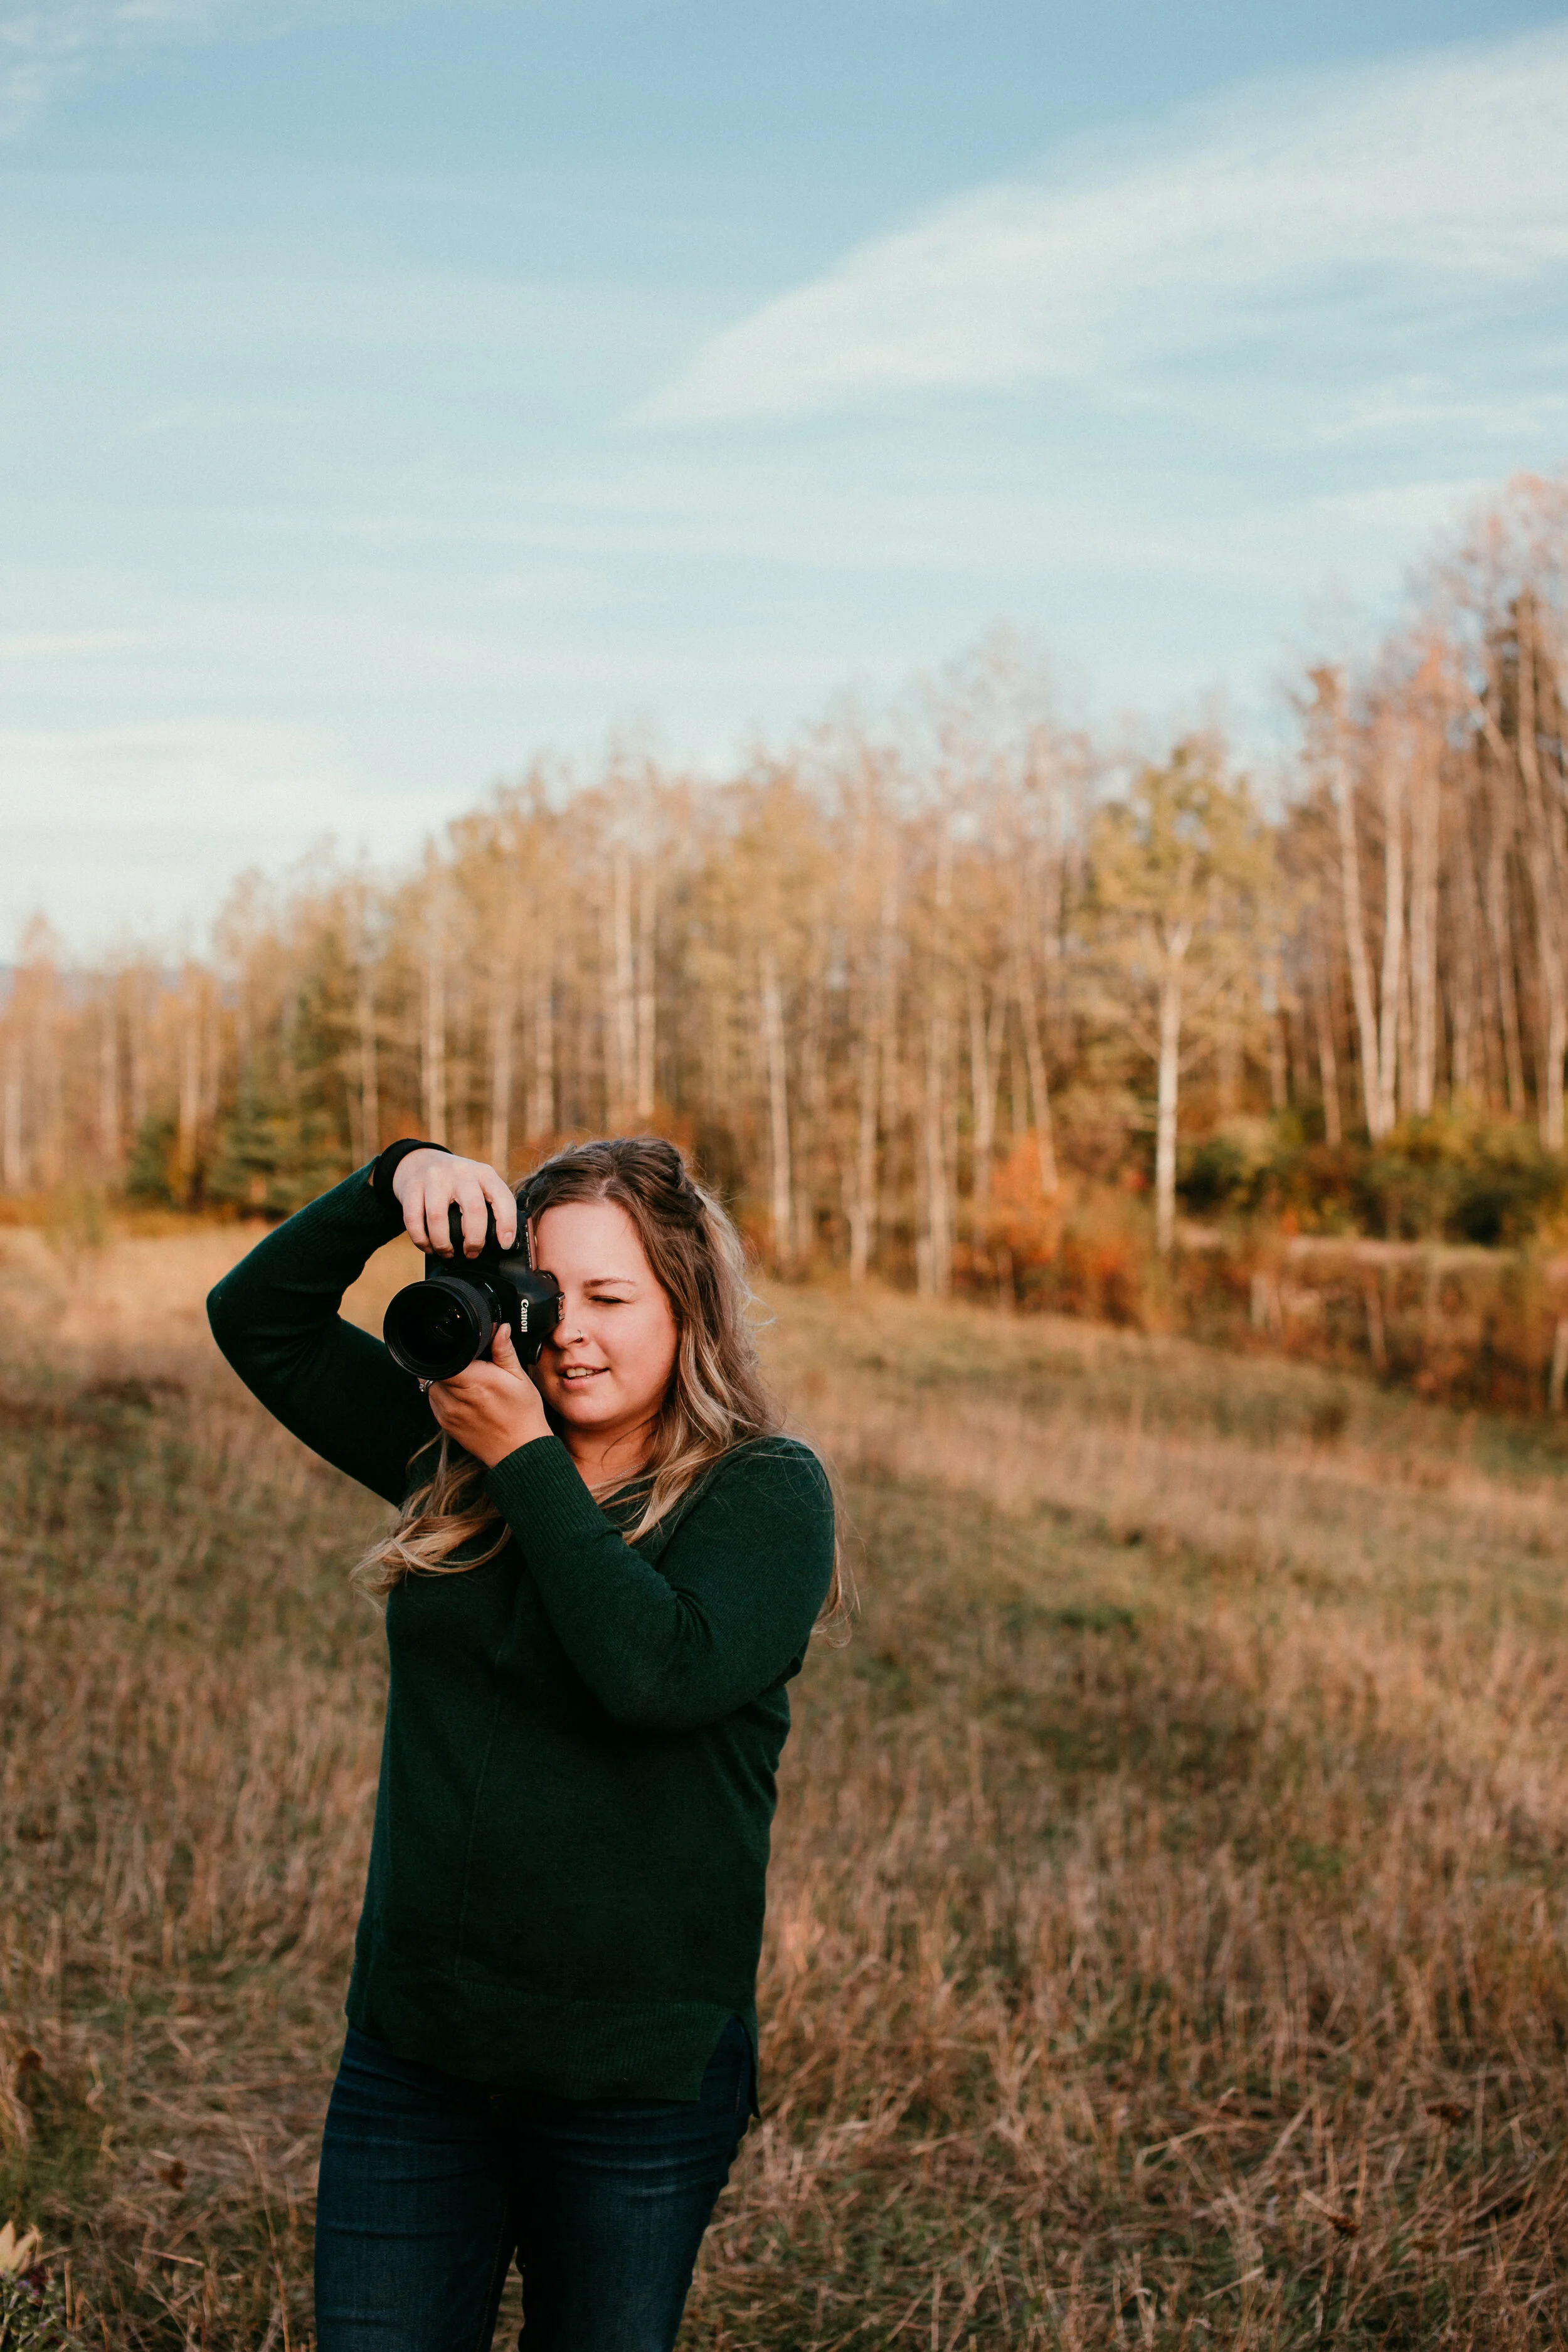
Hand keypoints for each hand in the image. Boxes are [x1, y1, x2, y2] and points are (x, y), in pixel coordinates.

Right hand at [392, 1148, 516, 1256]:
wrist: (418, 1161)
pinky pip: (413, 1220)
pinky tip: (429, 1247)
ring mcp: (434, 1178)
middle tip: (471, 1253)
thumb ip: (489, 1203)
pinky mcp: (411, 1187)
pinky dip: (421, 1240)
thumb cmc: (455, 1181)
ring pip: (438, 1217)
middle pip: (473, 1209)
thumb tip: (502, 1241)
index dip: (507, 1224)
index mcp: (483, 1173)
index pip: (502, 1198)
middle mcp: (461, 1172)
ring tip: (448, 1253)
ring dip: (443, 1244)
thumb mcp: (477, 1182)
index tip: (504, 1245)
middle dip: (475, 1239)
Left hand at [428, 1323, 550, 1467]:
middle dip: (449, 1363)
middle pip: (436, 1368)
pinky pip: (434, 1400)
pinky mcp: (445, 1424)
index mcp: (474, 1381)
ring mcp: (447, 1412)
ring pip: (432, 1384)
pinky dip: (444, 1394)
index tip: (461, 1349)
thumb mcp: (519, 1378)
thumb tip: (500, 1328)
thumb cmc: (523, 1415)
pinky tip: (464, 1397)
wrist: (520, 1452)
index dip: (449, 1350)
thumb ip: (504, 1351)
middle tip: (470, 1366)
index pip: (443, 1358)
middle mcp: (456, 1397)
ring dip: (444, 1378)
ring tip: (467, 1382)